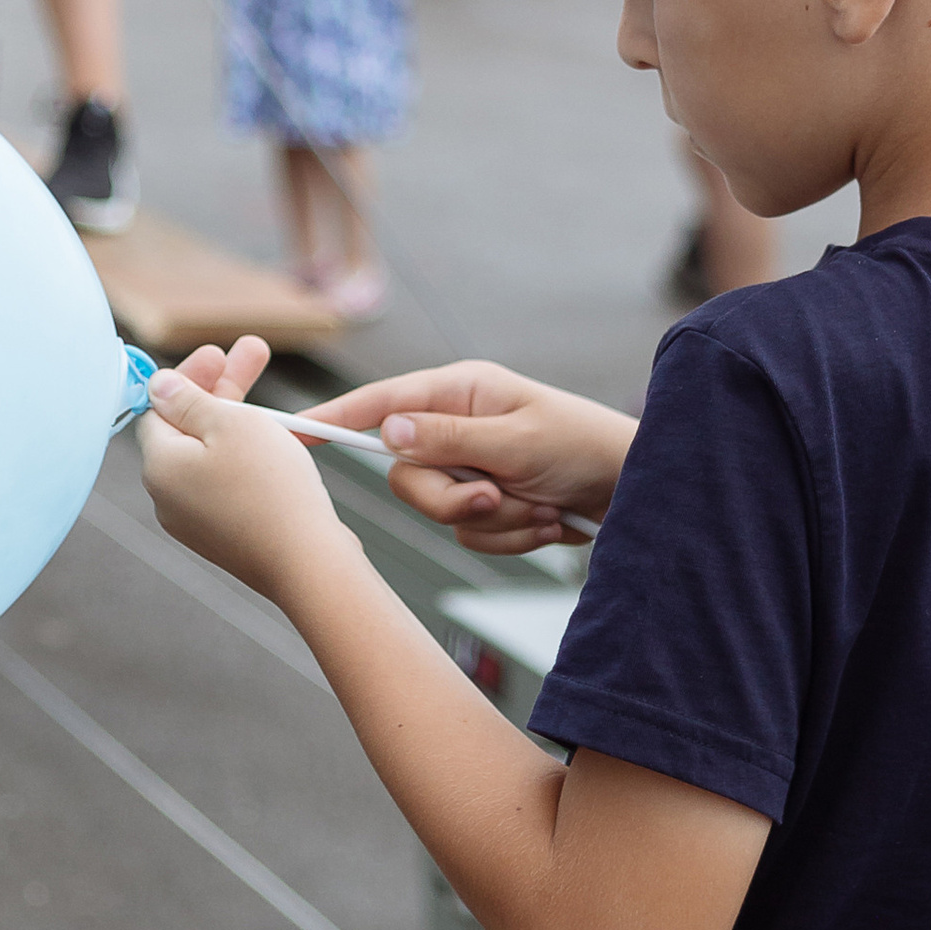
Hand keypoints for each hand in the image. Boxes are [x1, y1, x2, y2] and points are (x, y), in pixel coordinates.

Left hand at [140, 341, 348, 606]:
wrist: (307, 563)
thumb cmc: (271, 488)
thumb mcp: (231, 424)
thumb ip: (190, 400)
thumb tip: (156, 386)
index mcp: (159, 467)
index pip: (157, 409)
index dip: (188, 376)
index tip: (217, 353)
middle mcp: (167, 498)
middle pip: (187, 429)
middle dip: (222, 389)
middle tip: (253, 354)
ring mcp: (196, 521)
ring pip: (211, 456)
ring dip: (240, 419)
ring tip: (279, 397)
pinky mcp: (225, 536)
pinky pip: (228, 484)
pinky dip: (248, 457)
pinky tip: (279, 440)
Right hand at [300, 360, 634, 552]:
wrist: (637, 491)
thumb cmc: (585, 448)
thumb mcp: (517, 441)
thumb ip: (449, 438)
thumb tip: (387, 430)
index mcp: (462, 391)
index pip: (383, 402)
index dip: (336, 417)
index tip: (293, 432)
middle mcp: (460, 427)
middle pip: (407, 476)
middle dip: (455, 500)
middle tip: (499, 498)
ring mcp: (473, 468)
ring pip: (441, 513)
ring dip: (497, 522)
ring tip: (540, 507)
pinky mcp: (490, 505)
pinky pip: (473, 535)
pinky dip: (513, 537)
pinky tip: (549, 521)